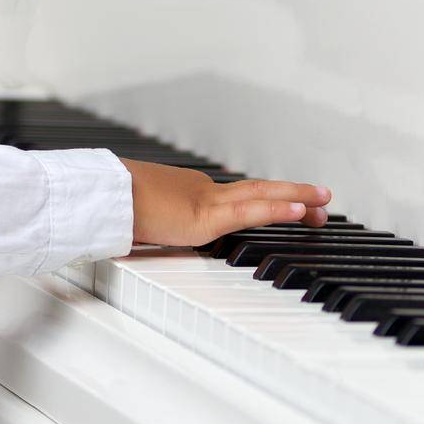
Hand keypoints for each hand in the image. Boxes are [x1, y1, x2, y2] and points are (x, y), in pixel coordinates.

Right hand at [118, 159, 331, 246]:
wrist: (100, 195)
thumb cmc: (112, 206)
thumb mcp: (140, 218)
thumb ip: (153, 225)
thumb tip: (146, 233)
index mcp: (189, 193)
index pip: (237, 196)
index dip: (266, 198)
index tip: (286, 202)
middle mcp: (203, 191)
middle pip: (257, 190)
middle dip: (291, 194)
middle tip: (321, 198)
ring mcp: (205, 201)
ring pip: (262, 196)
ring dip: (295, 197)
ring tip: (323, 201)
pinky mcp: (205, 217)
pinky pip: (249, 213)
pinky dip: (277, 209)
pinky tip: (299, 209)